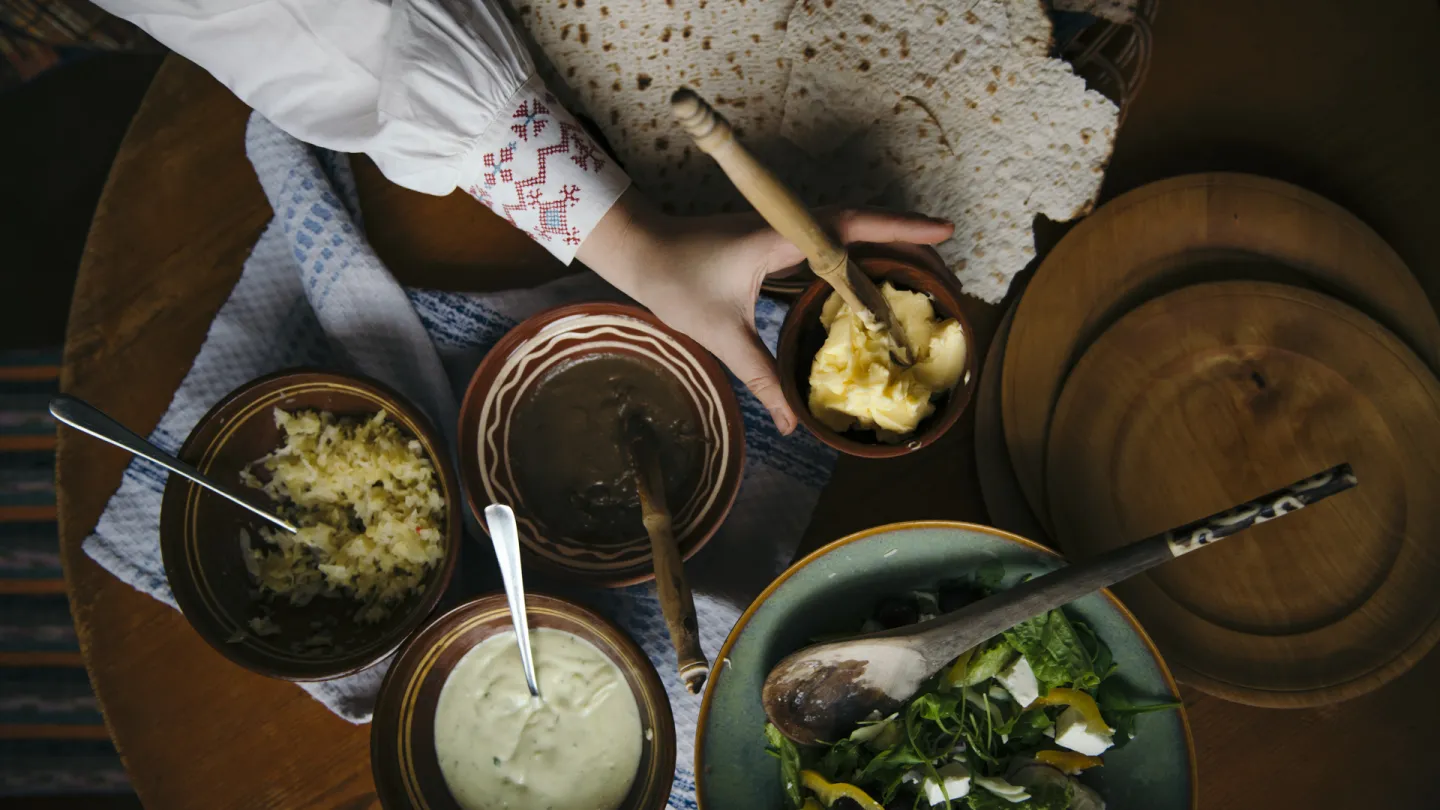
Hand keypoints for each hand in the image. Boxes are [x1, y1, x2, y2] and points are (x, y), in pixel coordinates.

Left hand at [577, 188, 953, 434]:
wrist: (638, 250)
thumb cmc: (673, 280)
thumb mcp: (720, 333)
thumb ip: (759, 377)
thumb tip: (790, 424)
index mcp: (780, 238)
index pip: (851, 227)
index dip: (899, 228)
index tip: (945, 231)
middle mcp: (789, 228)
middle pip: (863, 228)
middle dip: (909, 243)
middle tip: (952, 269)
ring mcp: (783, 233)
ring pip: (848, 237)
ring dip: (887, 250)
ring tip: (928, 276)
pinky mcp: (776, 245)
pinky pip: (828, 249)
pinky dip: (857, 263)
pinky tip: (874, 287)